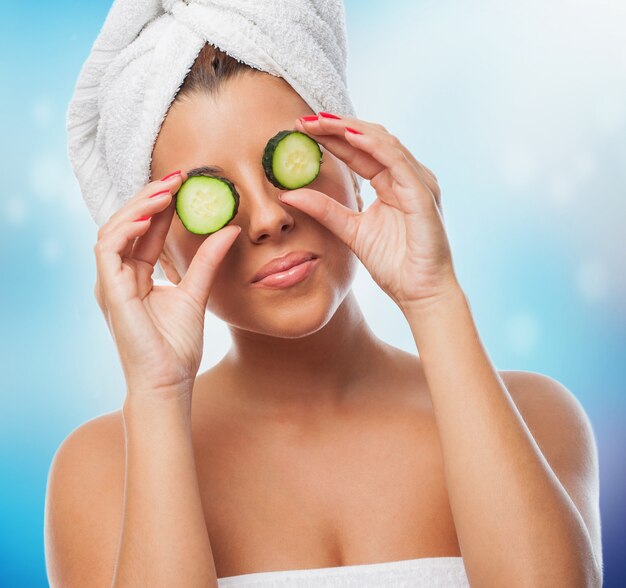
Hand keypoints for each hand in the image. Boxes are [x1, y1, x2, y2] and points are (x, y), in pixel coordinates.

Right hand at [93, 171, 241, 399]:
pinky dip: (127, 228)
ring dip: (139, 206)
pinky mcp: (108, 290)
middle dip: (150, 198)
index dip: (162, 207)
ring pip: (114, 229)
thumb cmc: (177, 347)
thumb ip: (208, 261)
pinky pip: (108, 248)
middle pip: (128, 224)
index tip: (185, 184)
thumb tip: (230, 230)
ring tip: (166, 190)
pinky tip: (150, 216)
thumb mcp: (197, 293)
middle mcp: (120, 275)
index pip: (147, 232)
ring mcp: (110, 282)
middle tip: (176, 177)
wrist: (168, 381)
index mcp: (138, 276)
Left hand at [280, 113, 460, 312]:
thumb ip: (324, 210)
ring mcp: (417, 182)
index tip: (301, 129)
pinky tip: (350, 136)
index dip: (331, 138)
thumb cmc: (394, 265)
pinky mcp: (422, 194)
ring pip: (383, 143)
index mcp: (391, 184)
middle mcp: (406, 177)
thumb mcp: (350, 231)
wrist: (420, 293)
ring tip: (321, 122)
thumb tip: (289, 194)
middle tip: (305, 119)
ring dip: (350, 129)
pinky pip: (397, 161)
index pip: (359, 153)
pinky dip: (373, 146)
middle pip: (369, 140)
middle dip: (337, 127)